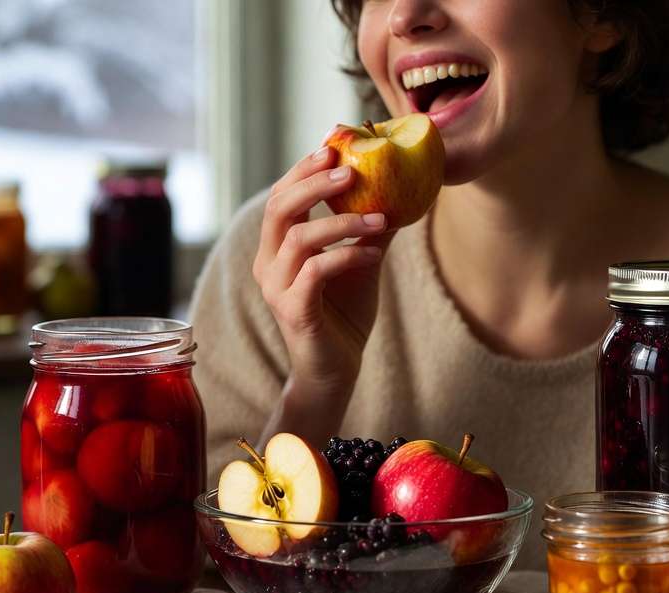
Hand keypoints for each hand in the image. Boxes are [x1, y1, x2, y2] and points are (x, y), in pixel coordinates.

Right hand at [253, 146, 392, 408]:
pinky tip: (373, 253)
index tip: (333, 148)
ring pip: (298, 238)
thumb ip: (369, 228)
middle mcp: (268, 264)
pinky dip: (346, 256)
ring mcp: (277, 289)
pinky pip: (316, 272)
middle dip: (313, 184)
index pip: (282, 197)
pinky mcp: (294, 312)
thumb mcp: (360, 261)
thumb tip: (400, 189)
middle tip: (349, 171)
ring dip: (341, 222)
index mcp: (277, 248)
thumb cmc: (345, 313)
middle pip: (279, 209)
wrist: (337, 368)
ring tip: (380, 218)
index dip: (303, 170)